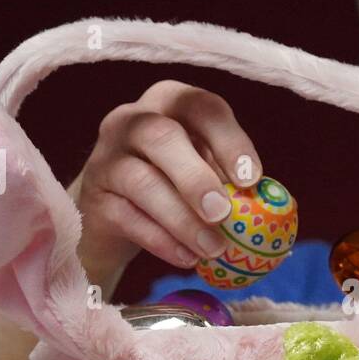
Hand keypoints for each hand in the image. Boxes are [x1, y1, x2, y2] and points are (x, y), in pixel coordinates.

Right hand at [73, 80, 262, 277]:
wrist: (113, 213)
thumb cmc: (172, 184)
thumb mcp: (203, 169)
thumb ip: (228, 176)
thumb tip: (265, 200)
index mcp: (170, 102)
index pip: (201, 106)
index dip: (229, 140)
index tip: (252, 179)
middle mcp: (132, 120)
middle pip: (160, 136)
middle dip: (196, 178)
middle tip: (223, 214)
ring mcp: (106, 157)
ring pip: (141, 181)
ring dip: (182, 219)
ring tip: (213, 249)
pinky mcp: (93, 198)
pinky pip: (127, 217)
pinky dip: (161, 240)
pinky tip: (186, 258)